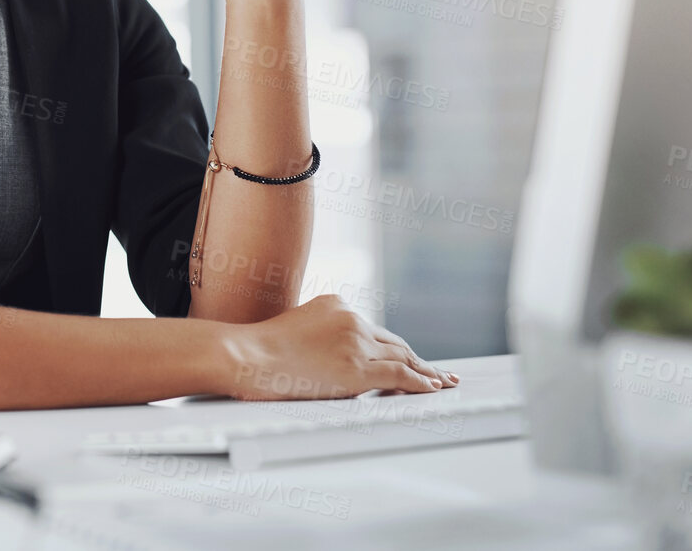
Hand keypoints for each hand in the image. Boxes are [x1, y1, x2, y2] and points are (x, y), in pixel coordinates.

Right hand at [219, 294, 459, 398]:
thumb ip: (319, 336)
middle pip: (395, 342)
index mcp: (337, 304)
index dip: (395, 348)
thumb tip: (329, 359)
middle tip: (438, 371)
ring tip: (443, 382)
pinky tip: (433, 388)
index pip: (374, 331)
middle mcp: (353, 318)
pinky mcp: (358, 369)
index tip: (410, 357)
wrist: (248, 355)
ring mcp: (357, 342)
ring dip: (426, 372)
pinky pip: (400, 376)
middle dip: (418, 358)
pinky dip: (421, 382)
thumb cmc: (259, 350)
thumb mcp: (294, 328)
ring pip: (403, 358)